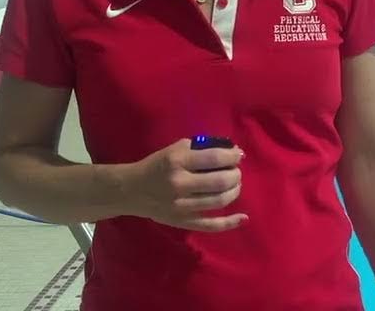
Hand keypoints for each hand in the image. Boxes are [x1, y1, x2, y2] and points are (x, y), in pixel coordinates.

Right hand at [125, 138, 246, 231]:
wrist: (131, 190)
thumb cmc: (156, 165)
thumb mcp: (175, 149)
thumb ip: (201, 148)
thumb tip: (231, 153)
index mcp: (177, 162)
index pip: (214, 158)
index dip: (232, 156)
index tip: (237, 155)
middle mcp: (180, 184)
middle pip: (220, 181)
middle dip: (235, 174)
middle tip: (236, 171)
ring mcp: (182, 206)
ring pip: (219, 201)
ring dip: (234, 191)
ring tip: (235, 184)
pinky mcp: (183, 222)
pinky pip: (210, 226)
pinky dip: (229, 223)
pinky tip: (243, 217)